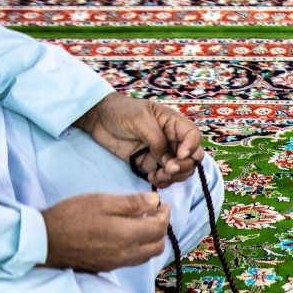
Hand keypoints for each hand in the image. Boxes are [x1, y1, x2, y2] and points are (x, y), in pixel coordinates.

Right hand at [41, 192, 170, 272]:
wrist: (44, 241)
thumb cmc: (70, 216)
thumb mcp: (101, 201)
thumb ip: (132, 202)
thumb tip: (155, 201)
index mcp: (127, 236)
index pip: (159, 228)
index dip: (165, 214)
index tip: (163, 203)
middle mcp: (126, 254)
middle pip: (157, 246)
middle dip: (161, 228)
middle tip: (155, 212)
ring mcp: (116, 264)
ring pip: (146, 255)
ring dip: (151, 240)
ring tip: (143, 222)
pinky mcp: (107, 267)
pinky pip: (132, 260)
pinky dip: (139, 247)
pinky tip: (128, 234)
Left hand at [73, 93, 204, 188]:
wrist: (98, 118)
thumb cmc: (121, 111)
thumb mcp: (141, 120)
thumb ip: (157, 140)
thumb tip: (169, 160)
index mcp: (173, 123)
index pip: (193, 137)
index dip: (191, 147)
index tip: (180, 155)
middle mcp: (172, 139)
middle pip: (192, 157)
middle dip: (183, 166)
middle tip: (168, 169)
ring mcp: (162, 153)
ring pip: (181, 170)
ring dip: (174, 176)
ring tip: (158, 176)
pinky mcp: (151, 164)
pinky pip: (164, 177)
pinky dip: (162, 181)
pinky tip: (152, 178)